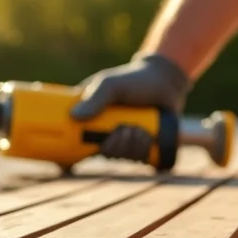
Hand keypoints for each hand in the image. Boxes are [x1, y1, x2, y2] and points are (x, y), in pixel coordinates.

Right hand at [69, 53, 189, 160]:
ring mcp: (122, 139)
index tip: (83, 152)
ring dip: (131, 146)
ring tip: (138, 128)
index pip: (73, 140)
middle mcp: (103, 130)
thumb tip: (74, 116)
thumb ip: (95, 98)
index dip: (73, 152)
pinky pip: (138, 157)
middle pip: (101, 151)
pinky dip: (143, 149)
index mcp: (89, 116)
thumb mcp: (111, 84)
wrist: (165, 82)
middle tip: (125, 129)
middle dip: (114, 145)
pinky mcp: (140, 145)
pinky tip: (148, 135)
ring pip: (120, 156)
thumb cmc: (134, 79)